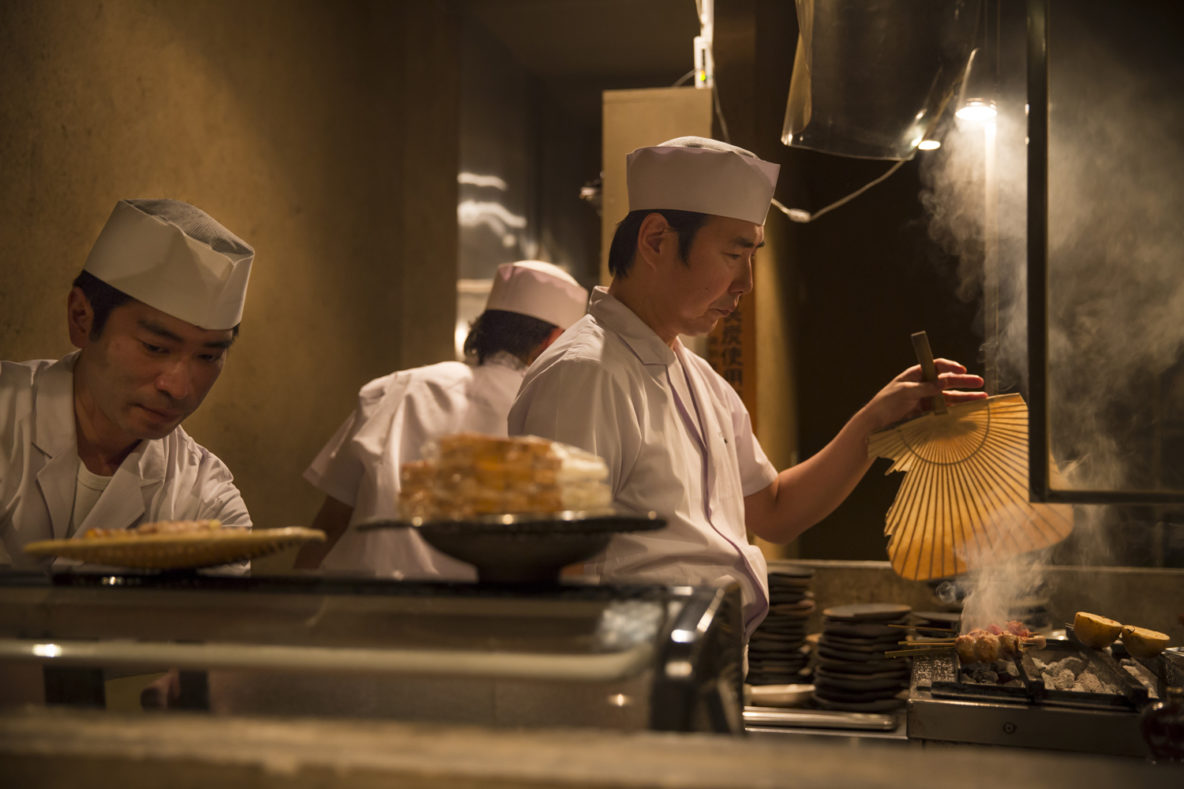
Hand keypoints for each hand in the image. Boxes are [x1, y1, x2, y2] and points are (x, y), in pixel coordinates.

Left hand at [862, 358, 986, 430]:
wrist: (876, 423)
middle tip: (979, 382)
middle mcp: (923, 385)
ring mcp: (926, 399)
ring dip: (965, 397)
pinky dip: (957, 410)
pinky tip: (969, 410)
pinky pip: (945, 410)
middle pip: (947, 381)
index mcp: (916, 375)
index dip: (950, 366)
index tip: (961, 370)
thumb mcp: (904, 392)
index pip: (937, 366)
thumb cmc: (886, 403)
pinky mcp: (927, 413)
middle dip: (964, 382)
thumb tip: (944, 381)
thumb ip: (924, 387)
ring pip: (949, 396)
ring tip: (982, 398)